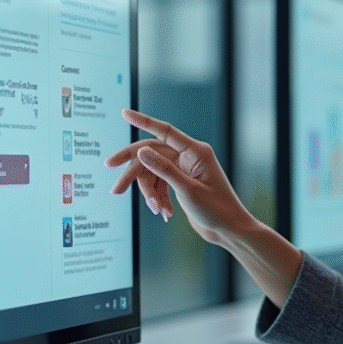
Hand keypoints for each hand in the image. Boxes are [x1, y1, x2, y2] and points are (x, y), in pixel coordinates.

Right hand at [105, 109, 248, 243]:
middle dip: (133, 169)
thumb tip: (141, 151)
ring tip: (156, 210)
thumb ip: (163, 169)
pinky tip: (163, 213)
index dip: (143, 121)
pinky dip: (158, 198)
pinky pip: (159, 185)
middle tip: (113, 181)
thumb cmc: (216, 209)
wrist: (229, 230)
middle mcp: (189, 157)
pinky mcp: (180, 183)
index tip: (124, 113)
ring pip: (153, 173)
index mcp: (195, 151)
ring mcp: (184, 169)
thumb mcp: (187, 190)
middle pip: (151, 154)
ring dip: (150, 193)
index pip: (164, 131)